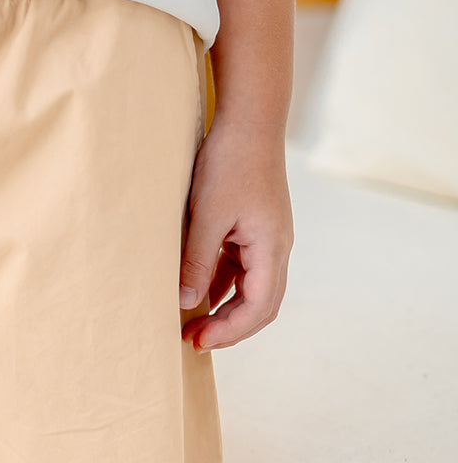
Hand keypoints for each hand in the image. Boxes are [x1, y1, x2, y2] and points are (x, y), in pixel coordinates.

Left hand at [178, 119, 293, 351]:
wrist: (249, 119)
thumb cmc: (230, 162)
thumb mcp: (207, 215)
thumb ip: (198, 262)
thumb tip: (186, 304)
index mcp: (272, 248)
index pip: (259, 307)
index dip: (230, 331)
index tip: (198, 342)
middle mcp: (276, 248)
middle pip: (261, 306)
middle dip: (229, 329)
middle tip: (192, 343)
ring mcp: (267, 240)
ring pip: (251, 291)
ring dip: (224, 311)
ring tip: (191, 326)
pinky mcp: (254, 231)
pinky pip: (241, 271)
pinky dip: (221, 288)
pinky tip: (195, 296)